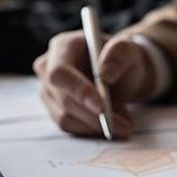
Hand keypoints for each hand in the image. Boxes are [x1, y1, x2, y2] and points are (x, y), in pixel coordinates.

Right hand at [33, 31, 158, 137]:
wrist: (120, 73)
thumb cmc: (121, 59)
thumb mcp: (129, 50)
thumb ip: (119, 54)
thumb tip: (106, 74)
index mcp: (62, 47)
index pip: (60, 72)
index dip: (77, 91)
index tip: (101, 108)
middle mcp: (48, 68)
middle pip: (63, 98)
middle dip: (93, 115)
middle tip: (123, 124)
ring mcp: (48, 91)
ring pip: (66, 116)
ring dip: (96, 124)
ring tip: (124, 122)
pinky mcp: (54, 109)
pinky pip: (69, 126)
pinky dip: (92, 129)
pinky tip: (111, 124)